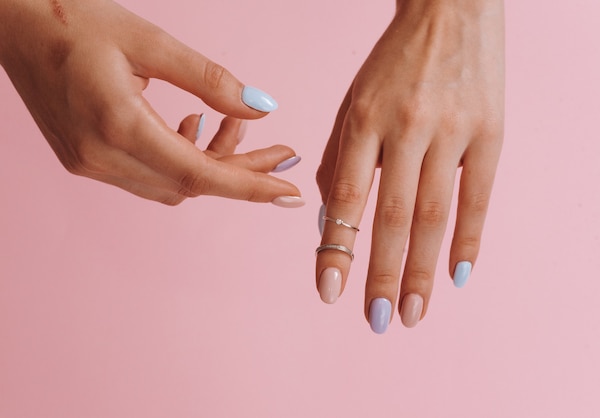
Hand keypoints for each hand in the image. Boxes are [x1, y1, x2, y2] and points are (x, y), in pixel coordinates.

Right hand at [0, 0, 302, 205]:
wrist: (11, 22)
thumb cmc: (73, 19)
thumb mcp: (150, 41)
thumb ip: (210, 79)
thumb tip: (261, 107)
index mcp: (117, 126)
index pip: (199, 174)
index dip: (249, 185)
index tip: (288, 191)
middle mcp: (102, 158)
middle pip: (191, 184)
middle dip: (241, 171)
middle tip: (280, 151)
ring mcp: (91, 164)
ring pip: (173, 184)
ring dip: (211, 162)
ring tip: (234, 123)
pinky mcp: (87, 159)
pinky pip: (149, 176)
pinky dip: (182, 159)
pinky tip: (191, 126)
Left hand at [315, 0, 504, 332]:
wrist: (451, 11)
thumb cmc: (393, 64)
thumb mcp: (353, 101)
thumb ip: (340, 158)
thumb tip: (330, 218)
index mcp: (364, 119)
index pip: (347, 198)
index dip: (337, 249)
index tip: (328, 292)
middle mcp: (408, 128)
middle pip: (393, 216)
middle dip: (383, 275)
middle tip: (377, 321)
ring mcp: (453, 131)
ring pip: (435, 215)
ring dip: (422, 270)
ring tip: (413, 313)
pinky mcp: (491, 132)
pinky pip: (480, 197)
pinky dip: (469, 240)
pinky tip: (457, 277)